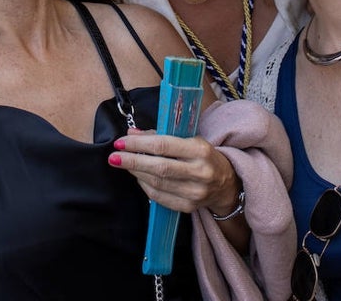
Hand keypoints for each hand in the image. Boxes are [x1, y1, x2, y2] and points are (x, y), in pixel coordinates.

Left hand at [110, 130, 240, 215]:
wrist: (226, 183)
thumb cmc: (203, 156)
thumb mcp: (189, 139)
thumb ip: (161, 135)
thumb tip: (131, 134)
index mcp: (199, 150)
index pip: (164, 146)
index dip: (139, 144)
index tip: (121, 141)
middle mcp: (199, 172)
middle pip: (159, 167)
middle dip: (133, 161)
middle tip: (113, 156)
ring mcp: (194, 192)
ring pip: (157, 183)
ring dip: (136, 172)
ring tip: (123, 163)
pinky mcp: (188, 207)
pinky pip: (159, 197)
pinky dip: (145, 186)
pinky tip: (138, 177)